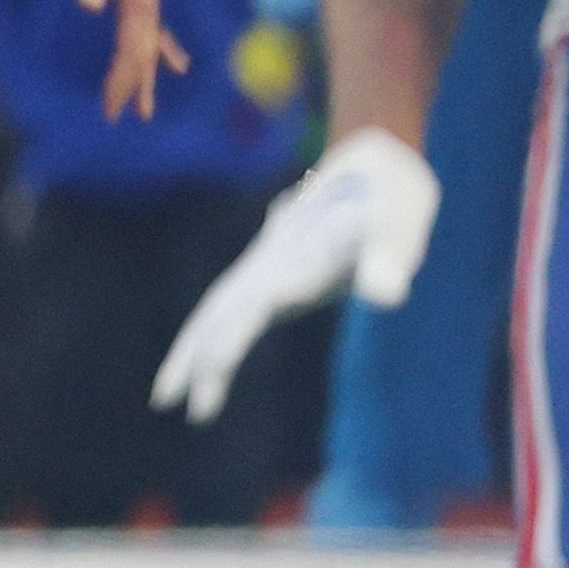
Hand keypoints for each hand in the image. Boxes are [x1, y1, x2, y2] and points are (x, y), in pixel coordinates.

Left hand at [80, 0, 188, 121]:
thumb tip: (88, 4)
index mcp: (141, 4)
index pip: (133, 48)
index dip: (124, 75)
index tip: (114, 100)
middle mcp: (150, 12)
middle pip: (142, 56)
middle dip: (132, 86)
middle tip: (121, 114)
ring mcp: (150, 12)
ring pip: (150, 53)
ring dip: (146, 80)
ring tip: (146, 111)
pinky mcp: (145, 9)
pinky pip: (156, 38)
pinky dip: (165, 54)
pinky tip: (179, 68)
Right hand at [152, 127, 440, 423]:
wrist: (378, 163)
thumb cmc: (396, 197)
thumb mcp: (402, 222)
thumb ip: (391, 257)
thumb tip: (384, 298)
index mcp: (290, 260)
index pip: (244, 311)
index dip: (222, 351)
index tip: (204, 391)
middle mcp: (268, 266)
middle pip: (215, 314)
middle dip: (191, 357)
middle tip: (166, 404)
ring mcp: (267, 268)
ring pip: (215, 312)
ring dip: (192, 350)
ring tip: (167, 398)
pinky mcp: (277, 273)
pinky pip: (233, 311)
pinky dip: (215, 338)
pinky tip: (207, 364)